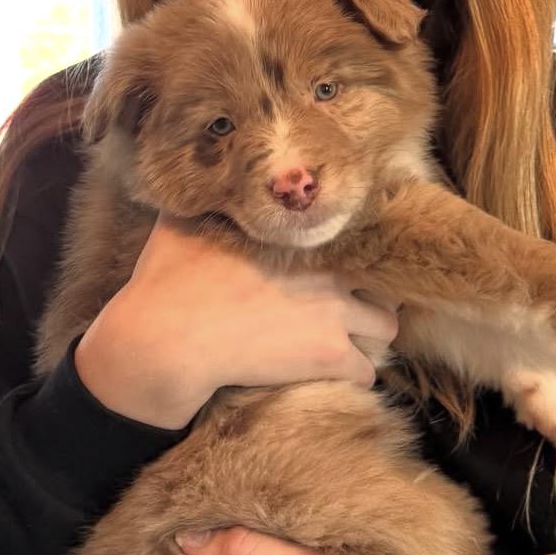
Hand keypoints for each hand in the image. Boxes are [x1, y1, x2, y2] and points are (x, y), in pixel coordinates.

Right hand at [74, 215, 397, 429]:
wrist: (170, 339)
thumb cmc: (169, 281)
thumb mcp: (181, 223)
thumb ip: (203, 199)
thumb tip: (200, 175)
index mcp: (301, 237)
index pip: (360, 239)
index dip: (354, 260)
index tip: (343, 273)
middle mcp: (329, 271)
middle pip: (382, 284)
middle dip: (372, 301)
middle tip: (351, 315)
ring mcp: (333, 314)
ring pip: (386, 331)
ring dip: (370, 340)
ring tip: (349, 348)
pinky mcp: (328, 356)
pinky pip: (366, 372)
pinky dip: (355, 377)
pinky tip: (338, 379)